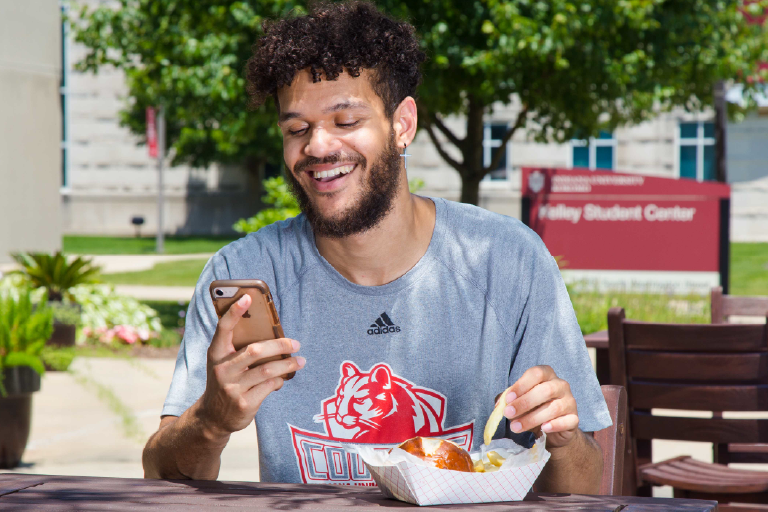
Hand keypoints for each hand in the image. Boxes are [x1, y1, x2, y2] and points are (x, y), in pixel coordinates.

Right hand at [200, 294, 304, 435]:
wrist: (212, 417)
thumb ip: (240, 349)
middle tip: (296, 344)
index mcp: (216, 354)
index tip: (247, 298)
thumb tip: (273, 335)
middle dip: (280, 345)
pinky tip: (282, 379)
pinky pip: (270, 386)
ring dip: (288, 365)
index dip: (234, 312)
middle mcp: (222, 369)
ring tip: (301, 361)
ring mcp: (233, 388)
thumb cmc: (225, 381)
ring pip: (268, 370)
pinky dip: (280, 381)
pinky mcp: (245, 403)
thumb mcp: (224, 363)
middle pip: (256, 350)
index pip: (223, 328)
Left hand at [502, 365, 577, 448]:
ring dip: (532, 418)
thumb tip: (500, 404)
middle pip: (545, 390)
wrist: (552, 429)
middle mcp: (561, 385)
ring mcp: (570, 402)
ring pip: (554, 408)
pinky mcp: (574, 419)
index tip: (508, 399)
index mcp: (547, 375)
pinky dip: (554, 425)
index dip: (521, 385)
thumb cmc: (533, 408)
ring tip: (516, 427)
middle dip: (524, 403)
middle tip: (508, 414)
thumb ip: (508, 400)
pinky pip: (567, 421)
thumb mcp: (519, 401)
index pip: (536, 373)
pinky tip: (543, 429)